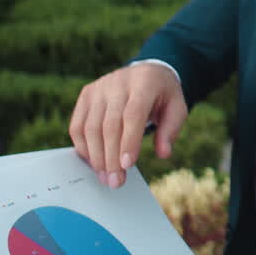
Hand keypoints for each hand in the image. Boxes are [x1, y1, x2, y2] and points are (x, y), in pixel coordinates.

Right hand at [69, 63, 187, 187]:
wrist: (146, 72)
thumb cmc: (162, 95)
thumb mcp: (177, 108)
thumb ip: (170, 130)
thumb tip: (163, 154)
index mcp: (144, 82)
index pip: (133, 113)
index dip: (129, 141)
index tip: (127, 165)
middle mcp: (118, 82)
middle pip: (109, 124)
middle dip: (111, 157)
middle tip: (116, 182)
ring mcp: (99, 88)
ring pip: (91, 127)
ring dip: (96, 157)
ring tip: (106, 177)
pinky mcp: (86, 95)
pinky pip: (78, 125)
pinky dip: (83, 147)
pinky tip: (94, 163)